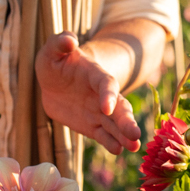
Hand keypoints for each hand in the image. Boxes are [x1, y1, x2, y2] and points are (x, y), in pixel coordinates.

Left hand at [36, 32, 141, 153]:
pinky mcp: (92, 126)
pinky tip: (118, 150)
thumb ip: (60, 43)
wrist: (55, 80)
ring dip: (124, 136)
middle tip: (136, 134)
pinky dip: (111, 143)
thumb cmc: (56, 61)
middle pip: (119, 108)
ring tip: (134, 147)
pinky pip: (103, 136)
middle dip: (126, 121)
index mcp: (96, 74)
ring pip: (115, 125)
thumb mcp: (53, 50)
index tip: (106, 108)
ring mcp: (99, 112)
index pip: (106, 84)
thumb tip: (69, 39)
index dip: (108, 95)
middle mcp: (102, 95)